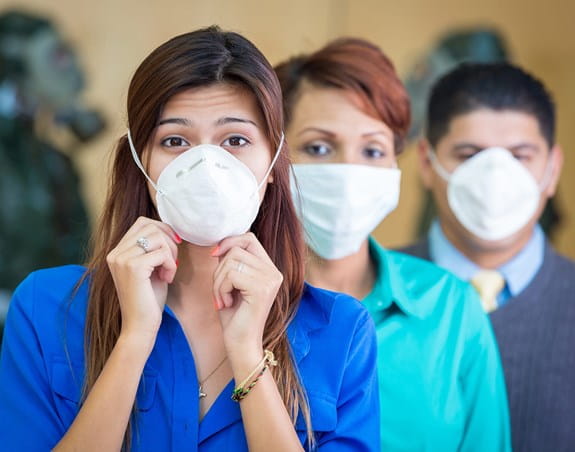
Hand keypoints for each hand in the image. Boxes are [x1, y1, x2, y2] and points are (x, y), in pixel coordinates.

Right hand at [106, 217, 180, 342]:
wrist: (140, 326)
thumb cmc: (149, 298)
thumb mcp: (150, 267)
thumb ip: (153, 247)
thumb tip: (169, 228)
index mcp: (117, 252)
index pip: (142, 223)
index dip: (162, 229)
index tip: (173, 245)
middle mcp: (115, 253)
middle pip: (151, 226)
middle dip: (169, 241)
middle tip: (172, 262)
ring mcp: (122, 259)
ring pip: (157, 237)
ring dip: (171, 253)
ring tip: (169, 271)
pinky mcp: (133, 267)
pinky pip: (162, 253)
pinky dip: (171, 265)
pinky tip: (167, 279)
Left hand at [211, 232, 282, 356]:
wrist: (241, 343)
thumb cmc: (235, 315)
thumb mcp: (232, 283)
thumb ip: (231, 263)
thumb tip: (220, 245)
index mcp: (269, 268)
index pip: (249, 239)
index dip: (229, 242)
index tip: (215, 256)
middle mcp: (274, 272)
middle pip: (236, 250)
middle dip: (219, 269)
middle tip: (220, 291)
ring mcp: (270, 280)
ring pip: (231, 262)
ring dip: (218, 282)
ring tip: (223, 299)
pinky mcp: (261, 289)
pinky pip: (231, 276)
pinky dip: (221, 289)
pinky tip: (227, 303)